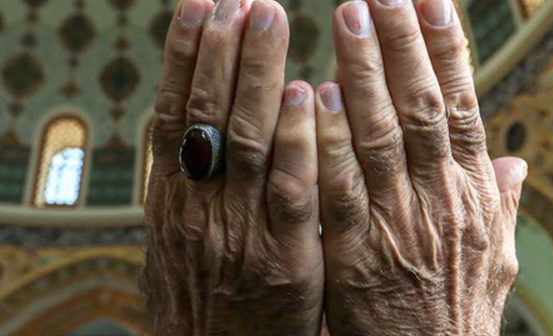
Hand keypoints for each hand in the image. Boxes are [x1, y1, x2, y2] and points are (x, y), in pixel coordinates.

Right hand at [140, 0, 322, 334]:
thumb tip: (186, 128)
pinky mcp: (283, 260)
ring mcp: (239, 232)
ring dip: (255, 74)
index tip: (201, 5)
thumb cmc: (203, 298)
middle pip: (206, 112)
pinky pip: (289, 192)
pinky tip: (304, 94)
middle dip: (222, 49)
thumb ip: (188, 186)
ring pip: (245, 139)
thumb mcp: (179, 240)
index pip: (175, 111)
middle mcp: (198, 207)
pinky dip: (295, 141)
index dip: (185, 56)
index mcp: (172, 199)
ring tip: (266, 17)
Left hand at [315, 0, 526, 334]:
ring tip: (348, 17)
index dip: (448, 50)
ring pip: (378, 135)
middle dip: (402, 44)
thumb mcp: (494, 256)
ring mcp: (396, 224)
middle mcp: (439, 199)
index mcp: (473, 194)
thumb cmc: (456, 307)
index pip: (463, 105)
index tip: (432, 1)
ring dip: (363, 73)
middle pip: (422, 106)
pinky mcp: (353, 252)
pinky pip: (338, 187)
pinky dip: (329, 140)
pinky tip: (315, 96)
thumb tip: (514, 157)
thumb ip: (500, 202)